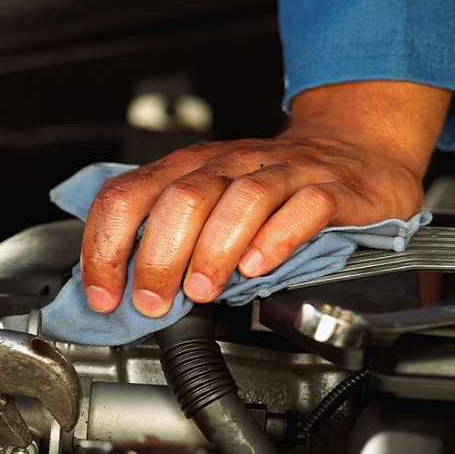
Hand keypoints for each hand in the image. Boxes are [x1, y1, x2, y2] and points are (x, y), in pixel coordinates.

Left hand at [80, 81, 451, 316]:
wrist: (350, 150)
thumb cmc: (267, 188)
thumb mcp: (205, 204)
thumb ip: (164, 238)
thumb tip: (117, 292)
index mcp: (186, 168)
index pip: (126, 196)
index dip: (105, 247)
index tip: (104, 295)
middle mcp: (227, 164)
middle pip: (181, 200)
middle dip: (158, 258)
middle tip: (153, 302)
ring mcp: (279, 172)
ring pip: (239, 200)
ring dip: (212, 251)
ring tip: (201, 291)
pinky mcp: (326, 188)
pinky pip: (302, 207)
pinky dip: (275, 240)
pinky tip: (256, 268)